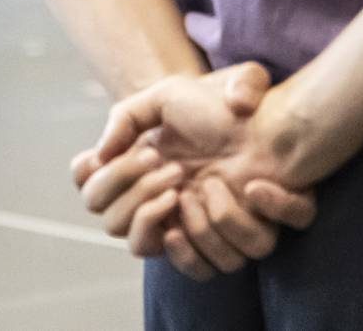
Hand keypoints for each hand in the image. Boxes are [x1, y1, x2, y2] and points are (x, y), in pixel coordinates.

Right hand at [74, 65, 315, 277]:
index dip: (103, 180)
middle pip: (111, 222)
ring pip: (142, 247)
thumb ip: (126, 116)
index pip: (94, 194)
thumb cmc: (217, 105)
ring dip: (157, 212)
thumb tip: (99, 155)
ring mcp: (184, 225)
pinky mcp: (227, 240)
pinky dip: (205, 233)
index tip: (135, 154)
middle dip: (135, 190)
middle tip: (172, 165)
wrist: (268, 117)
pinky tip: (213, 201)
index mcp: (136, 173)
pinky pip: (205, 266)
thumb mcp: (168, 95)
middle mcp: (153, 203)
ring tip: (193, 181)